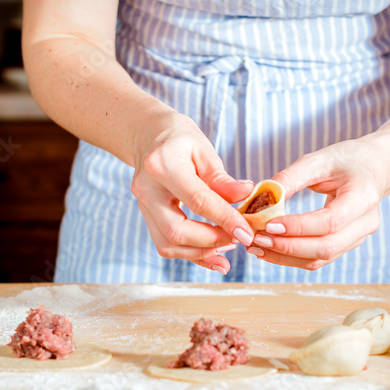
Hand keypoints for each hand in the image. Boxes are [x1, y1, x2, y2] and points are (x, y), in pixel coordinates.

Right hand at [131, 112, 254, 273]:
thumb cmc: (180, 140)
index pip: (198, 200)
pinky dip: (190, 253)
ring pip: (168, 244)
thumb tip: (247, 195)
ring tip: (228, 246)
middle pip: (176, 231)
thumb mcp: (204, 151)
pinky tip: (212, 254)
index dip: (225, 219)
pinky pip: (165, 244)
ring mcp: (142, 205)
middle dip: (212, 241)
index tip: (247, 233)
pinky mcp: (145, 216)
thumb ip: (223, 179)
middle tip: (238, 239)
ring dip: (201, 252)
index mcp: (163, 165)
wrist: (149, 136)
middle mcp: (147, 189)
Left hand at [248, 138, 389, 270]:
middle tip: (256, 239)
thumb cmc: (347, 159)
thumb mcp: (319, 159)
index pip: (330, 221)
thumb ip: (291, 177)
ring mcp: (359, 238)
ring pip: (321, 258)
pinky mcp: (347, 245)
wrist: (375, 168)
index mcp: (363, 197)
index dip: (298, 227)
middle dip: (287, 247)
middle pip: (326, 247)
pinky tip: (269, 249)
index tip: (268, 224)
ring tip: (256, 247)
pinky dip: (292, 257)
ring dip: (285, 257)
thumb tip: (261, 197)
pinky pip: (319, 258)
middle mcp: (365, 223)